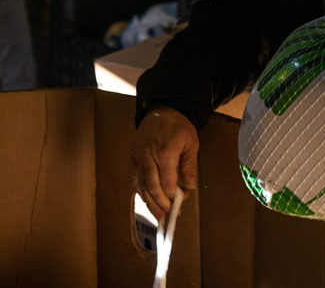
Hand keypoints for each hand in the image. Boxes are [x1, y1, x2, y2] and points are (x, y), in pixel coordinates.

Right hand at [131, 107, 198, 221]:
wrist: (162, 109)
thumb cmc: (179, 126)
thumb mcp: (191, 144)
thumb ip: (189, 167)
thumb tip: (190, 187)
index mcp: (165, 153)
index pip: (167, 183)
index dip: (173, 196)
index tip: (179, 203)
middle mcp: (148, 156)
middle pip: (152, 186)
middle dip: (160, 204)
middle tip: (167, 215)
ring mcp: (138, 155)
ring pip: (140, 184)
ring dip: (148, 201)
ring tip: (156, 215)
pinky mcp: (133, 154)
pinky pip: (134, 176)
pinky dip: (138, 189)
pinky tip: (144, 198)